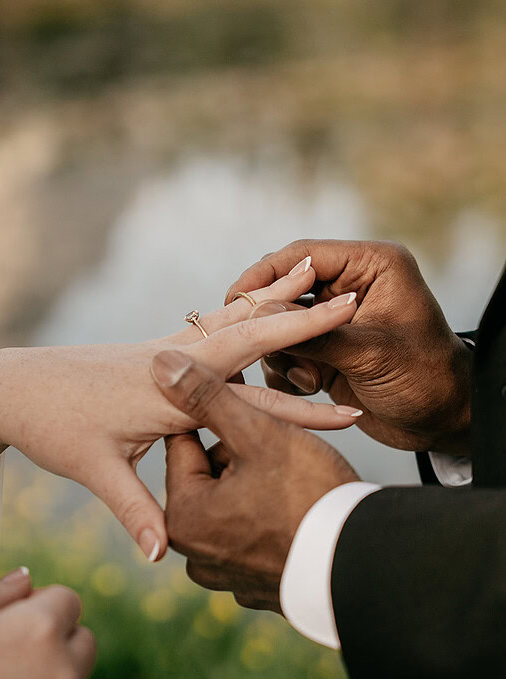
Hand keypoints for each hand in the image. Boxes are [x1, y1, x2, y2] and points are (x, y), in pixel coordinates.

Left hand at [0, 260, 361, 560]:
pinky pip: (211, 323)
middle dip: (302, 320)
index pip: (248, 400)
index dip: (302, 410)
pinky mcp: (156, 349)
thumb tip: (160, 555)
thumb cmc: (53, 426)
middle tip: (350, 299)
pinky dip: (242, 308)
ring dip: (274, 298)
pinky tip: (255, 300)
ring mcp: (165, 349)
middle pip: (250, 335)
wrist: (15, 384)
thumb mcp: (93, 470)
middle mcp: (172, 361)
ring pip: (231, 319)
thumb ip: (133, 509)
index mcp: (168, 393)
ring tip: (311, 271)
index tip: (351, 411)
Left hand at [151, 351, 357, 611]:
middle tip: (275, 438)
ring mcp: (224, 574)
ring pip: (230, 499)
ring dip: (254, 478)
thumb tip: (163, 364)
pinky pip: (251, 533)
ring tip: (290, 467)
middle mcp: (193, 553)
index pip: (185, 441)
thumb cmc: (312, 494)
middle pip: (206, 473)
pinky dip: (268, 514)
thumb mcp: (258, 434)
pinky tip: (296, 502)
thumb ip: (207, 397)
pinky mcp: (252, 585)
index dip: (217, 412)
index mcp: (183, 517)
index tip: (242, 396)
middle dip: (237, 449)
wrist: (367, 562)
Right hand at [226, 240, 471, 454]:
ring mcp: (335, 318)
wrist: (443, 422)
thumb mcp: (370, 354)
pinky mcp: (326, 348)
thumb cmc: (425, 379)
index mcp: (371, 266)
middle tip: (253, 346)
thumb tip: (261, 318)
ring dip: (283, 353)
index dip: (266, 275)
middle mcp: (350, 285)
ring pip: (279, 323)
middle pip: (285, 288)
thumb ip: (316, 334)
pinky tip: (307, 390)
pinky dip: (286, 371)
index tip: (235, 299)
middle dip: (271, 322)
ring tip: (309, 381)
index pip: (305, 256)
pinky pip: (286, 350)